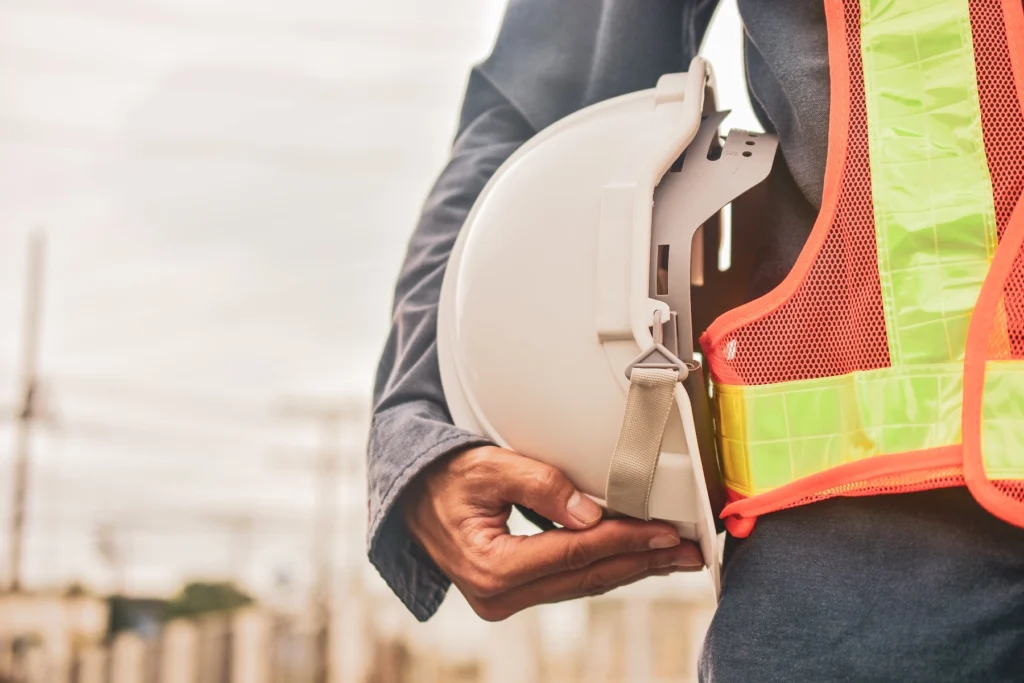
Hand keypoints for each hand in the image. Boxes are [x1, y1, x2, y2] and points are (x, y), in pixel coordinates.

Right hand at [402, 445, 702, 620]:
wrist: (410, 497)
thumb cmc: (444, 477)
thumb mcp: (488, 467)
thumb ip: (540, 485)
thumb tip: (594, 514)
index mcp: (490, 567)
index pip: (573, 553)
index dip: (623, 540)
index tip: (664, 530)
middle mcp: (498, 594)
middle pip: (586, 576)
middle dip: (641, 561)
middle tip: (689, 552)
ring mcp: (505, 599)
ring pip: (583, 583)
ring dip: (631, 567)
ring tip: (674, 556)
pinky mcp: (513, 593)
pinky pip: (569, 581)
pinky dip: (605, 567)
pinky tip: (634, 558)